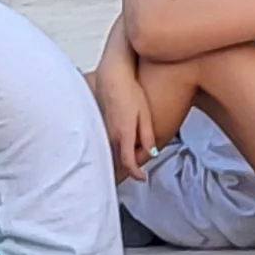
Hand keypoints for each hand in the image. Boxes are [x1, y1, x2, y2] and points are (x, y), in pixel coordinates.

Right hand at [95, 63, 155, 180]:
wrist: (113, 77)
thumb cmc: (130, 92)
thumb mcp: (145, 114)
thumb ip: (148, 136)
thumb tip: (152, 153)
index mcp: (124, 135)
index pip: (128, 162)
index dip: (136, 173)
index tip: (143, 178)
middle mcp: (111, 136)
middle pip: (120, 160)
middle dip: (130, 167)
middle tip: (140, 168)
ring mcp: (105, 130)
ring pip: (113, 152)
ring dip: (122, 158)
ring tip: (133, 157)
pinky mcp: (102, 124)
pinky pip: (109, 143)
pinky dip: (116, 148)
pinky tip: (124, 143)